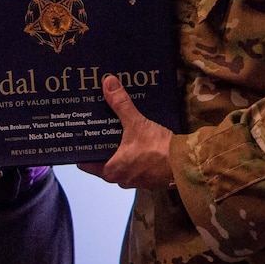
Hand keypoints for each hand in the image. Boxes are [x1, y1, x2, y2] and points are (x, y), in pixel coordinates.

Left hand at [77, 74, 173, 188]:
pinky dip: (133, 154)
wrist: (185, 164)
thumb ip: (121, 104)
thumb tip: (107, 82)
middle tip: (97, 127)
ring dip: (119, 150)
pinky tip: (135, 138)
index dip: (81, 150)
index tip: (79, 136)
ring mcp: (137, 180)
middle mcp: (121, 180)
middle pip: (104, 162)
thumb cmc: (156, 148)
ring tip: (115, 129)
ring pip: (121, 163)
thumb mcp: (136, 123)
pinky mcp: (151, 177)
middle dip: (102, 146)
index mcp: (111, 171)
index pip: (86, 163)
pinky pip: (136, 164)